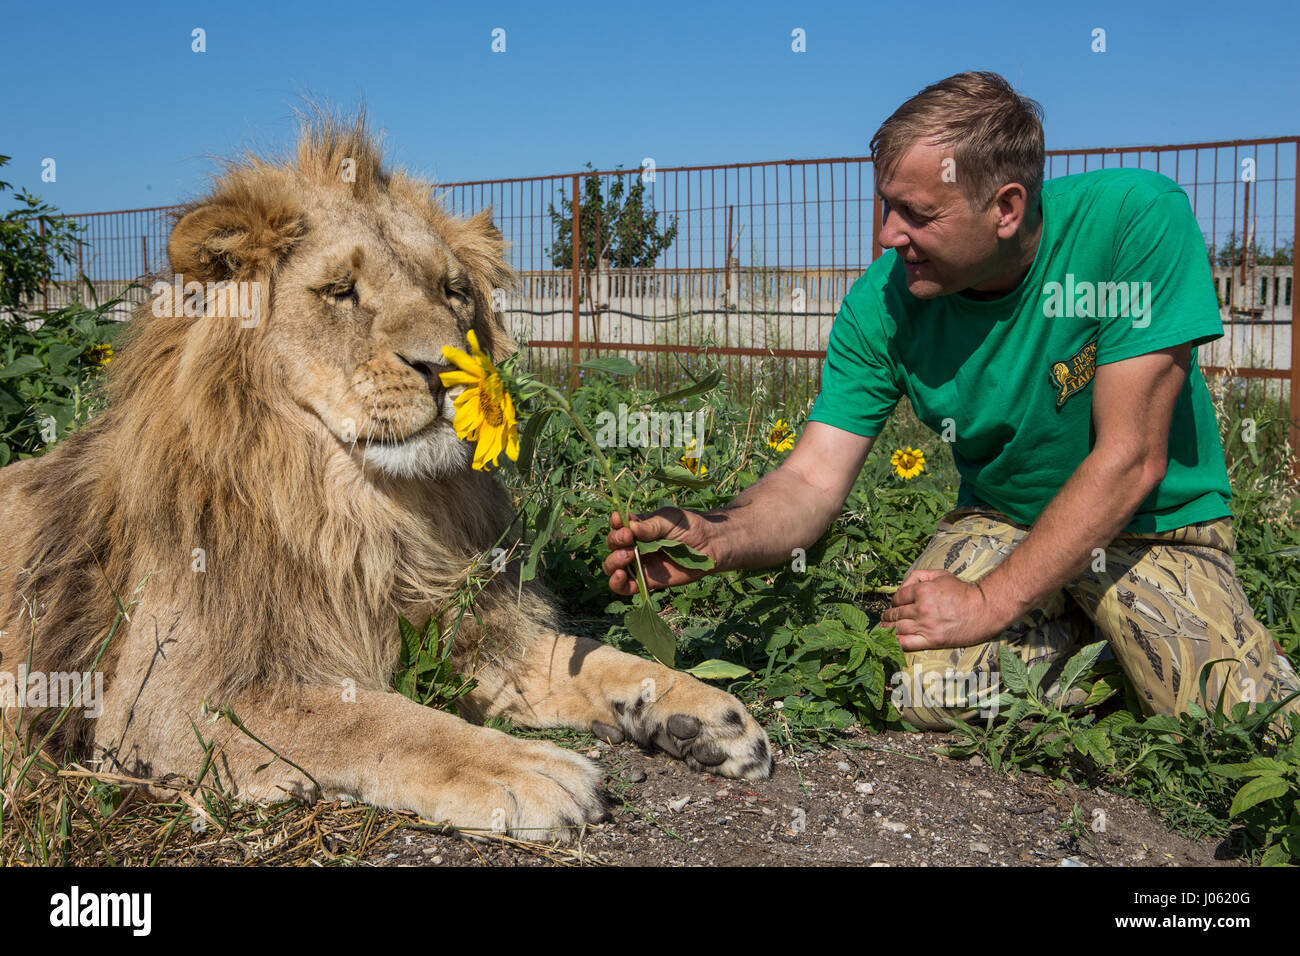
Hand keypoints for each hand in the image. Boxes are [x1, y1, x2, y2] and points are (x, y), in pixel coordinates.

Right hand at [604, 507, 714, 595]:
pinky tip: (621, 576)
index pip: (618, 526)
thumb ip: (651, 525)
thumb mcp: (670, 520)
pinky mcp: (646, 582)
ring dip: (613, 562)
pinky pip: (625, 587)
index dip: (615, 524)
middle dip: (615, 542)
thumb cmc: (690, 528)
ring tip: (626, 556)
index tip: (620, 521)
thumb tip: (631, 528)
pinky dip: (617, 584)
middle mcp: (634, 546)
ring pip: (613, 567)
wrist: (710, 546)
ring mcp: (639, 564)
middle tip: (628, 539)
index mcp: (637, 527)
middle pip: (613, 546)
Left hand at [879, 569, 1002, 650]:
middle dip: (888, 615)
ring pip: (898, 628)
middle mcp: (922, 608)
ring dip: (887, 628)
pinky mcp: (932, 640)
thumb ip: (918, 576)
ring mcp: (926, 626)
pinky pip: (907, 643)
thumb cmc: (962, 591)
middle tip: (885, 617)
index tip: (895, 604)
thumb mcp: (940, 575)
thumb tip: (902, 586)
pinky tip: (890, 641)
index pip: (898, 597)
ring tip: (883, 628)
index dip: (894, 600)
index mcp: (923, 590)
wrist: (983, 609)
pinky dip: (896, 642)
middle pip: (896, 613)